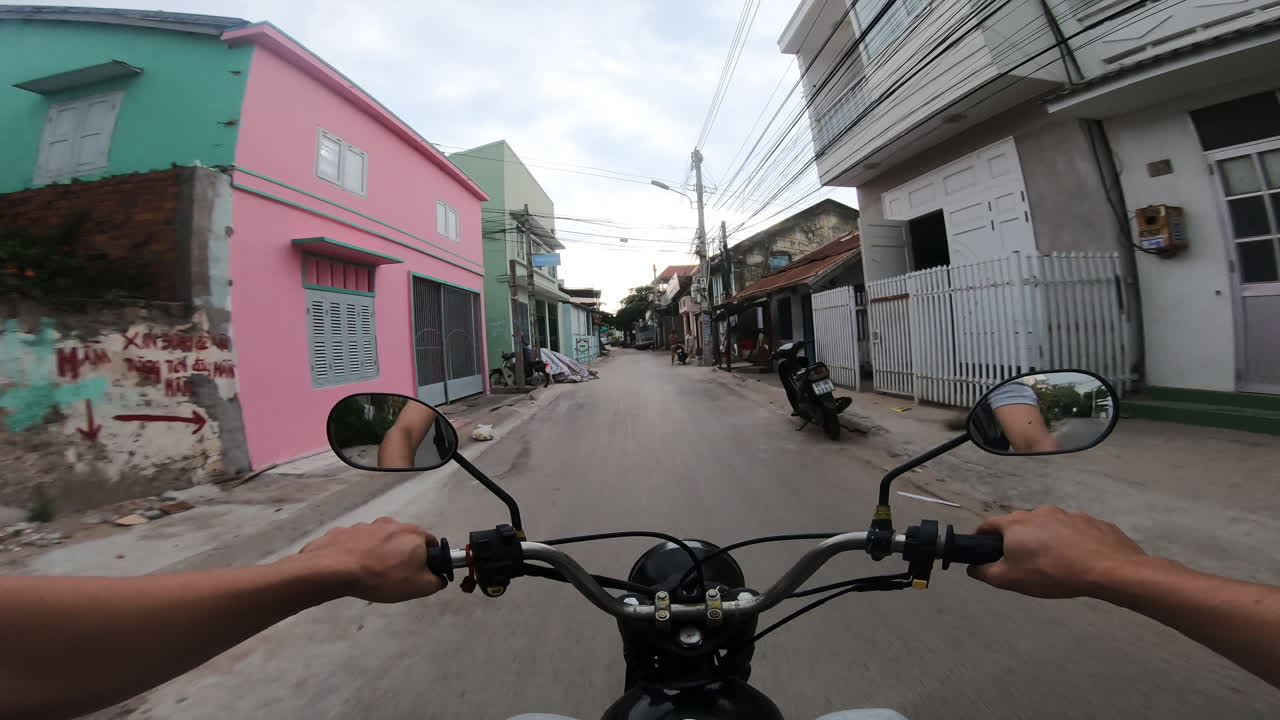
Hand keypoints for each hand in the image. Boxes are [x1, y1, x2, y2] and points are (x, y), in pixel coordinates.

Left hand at [297, 517, 445, 602]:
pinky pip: (357, 543)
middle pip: (404, 540)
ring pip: (379, 541)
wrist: (335, 569)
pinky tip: (353, 569)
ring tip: (371, 574)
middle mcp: (391, 523)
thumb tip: (439, 577)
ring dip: (379, 554)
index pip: (431, 544)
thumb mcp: (419, 587)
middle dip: (403, 556)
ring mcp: (366, 525)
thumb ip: (436, 581)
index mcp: (413, 533)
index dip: (429, 560)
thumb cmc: (383, 577)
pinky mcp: (345, 532)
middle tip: (395, 577)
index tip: (420, 574)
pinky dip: (358, 553)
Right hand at [967, 506, 1146, 598]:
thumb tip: (972, 567)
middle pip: (1021, 524)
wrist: (1107, 569)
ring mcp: (1069, 514)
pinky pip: (1076, 531)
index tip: (982, 549)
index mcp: (1016, 524)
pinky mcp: (1093, 522)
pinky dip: (1072, 542)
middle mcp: (1040, 512)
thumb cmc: (1051, 573)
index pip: (989, 525)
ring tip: (1055, 562)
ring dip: (1047, 540)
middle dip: (1017, 540)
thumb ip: (985, 572)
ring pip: (1050, 526)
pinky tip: (1080, 559)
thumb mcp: (1010, 580)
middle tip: (1022, 561)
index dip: (982, 537)